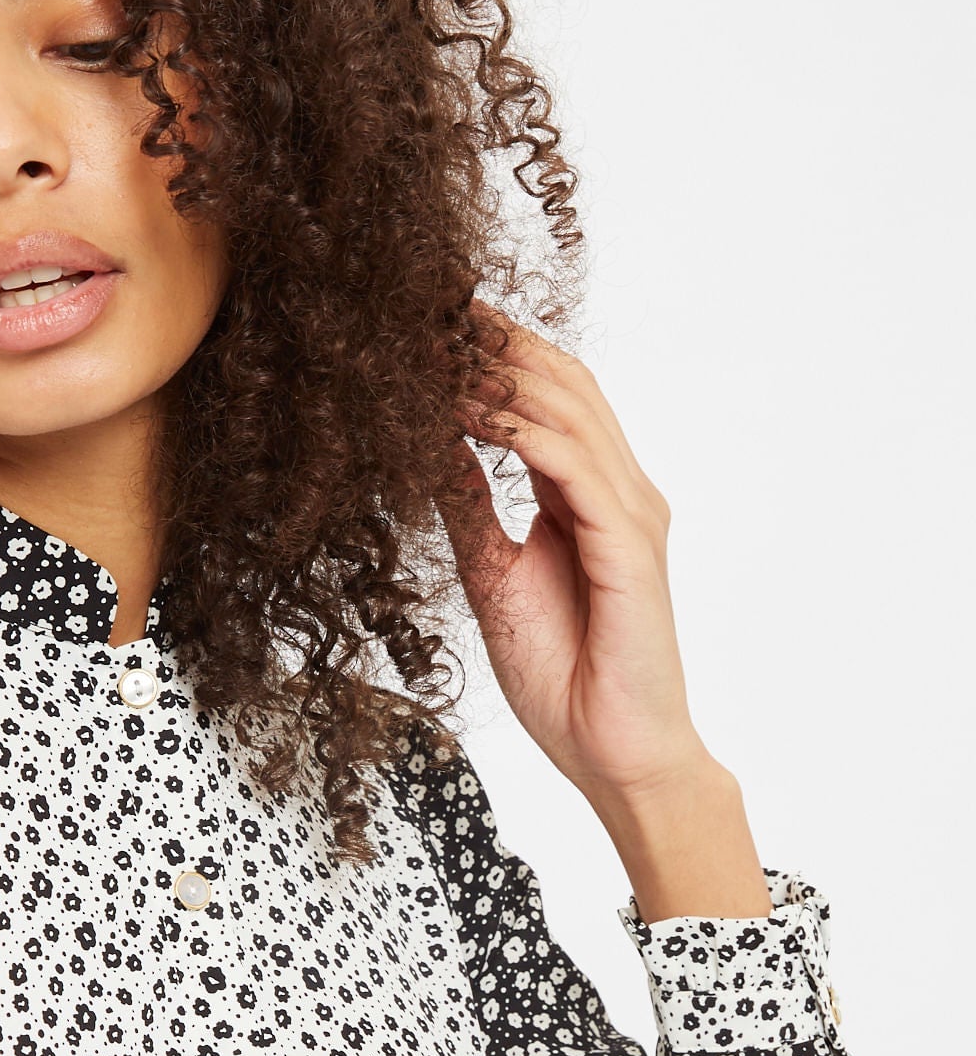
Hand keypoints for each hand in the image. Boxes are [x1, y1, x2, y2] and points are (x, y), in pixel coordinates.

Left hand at [441, 305, 715, 808]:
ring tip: (434, 342)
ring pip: (568, 408)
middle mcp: (619, 490)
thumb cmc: (564, 675)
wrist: (614, 752)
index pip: (545, 398)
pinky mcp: (629, 544)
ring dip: (498, 370)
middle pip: (562, 382)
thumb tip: (426, 447)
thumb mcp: (492, 575)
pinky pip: (571, 465)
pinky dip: (518, 428)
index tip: (427, 324)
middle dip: (495, 339)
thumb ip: (469, 508)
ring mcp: (630, 512)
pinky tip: (468, 408)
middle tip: (427, 304)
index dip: (491, 354)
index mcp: (589, 495)